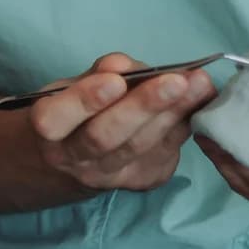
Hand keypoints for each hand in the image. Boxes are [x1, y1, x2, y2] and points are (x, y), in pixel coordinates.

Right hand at [28, 53, 215, 194]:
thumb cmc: (70, 111)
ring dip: (174, 115)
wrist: (69, 163)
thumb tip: (123, 66)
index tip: (114, 81)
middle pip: (107, 137)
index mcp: (49, 130)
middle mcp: (75, 160)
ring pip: (141, 148)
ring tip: (200, 86)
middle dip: (144, 107)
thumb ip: (96, 74)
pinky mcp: (139, 182)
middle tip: (177, 81)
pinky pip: (163, 155)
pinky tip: (199, 104)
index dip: (85, 101)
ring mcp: (109, 177)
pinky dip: (182, 127)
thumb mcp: (69, 86)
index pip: (57, 119)